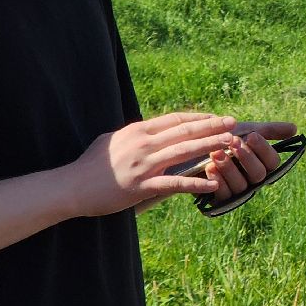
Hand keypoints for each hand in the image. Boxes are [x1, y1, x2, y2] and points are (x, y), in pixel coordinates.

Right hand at [68, 112, 238, 216]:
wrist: (70, 187)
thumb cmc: (91, 165)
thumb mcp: (113, 140)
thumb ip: (135, 134)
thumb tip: (151, 128)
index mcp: (138, 131)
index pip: (176, 120)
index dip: (200, 118)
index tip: (218, 117)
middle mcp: (143, 144)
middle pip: (185, 131)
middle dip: (213, 127)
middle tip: (235, 124)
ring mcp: (143, 165)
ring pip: (185, 152)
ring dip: (211, 147)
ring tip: (232, 144)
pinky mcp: (141, 186)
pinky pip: (174, 183)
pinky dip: (195, 182)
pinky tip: (213, 182)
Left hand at [202, 122, 294, 205]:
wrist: (193, 148)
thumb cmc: (221, 138)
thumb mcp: (245, 131)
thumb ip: (269, 131)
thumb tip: (295, 128)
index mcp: (261, 164)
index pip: (272, 162)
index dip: (264, 149)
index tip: (251, 135)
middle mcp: (251, 180)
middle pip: (259, 174)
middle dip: (246, 157)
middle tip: (233, 142)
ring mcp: (236, 191)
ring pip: (241, 185)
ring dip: (229, 168)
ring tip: (216, 152)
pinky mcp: (219, 200)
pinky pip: (223, 195)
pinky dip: (217, 181)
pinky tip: (209, 167)